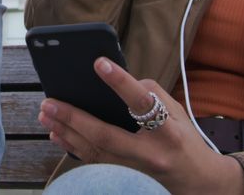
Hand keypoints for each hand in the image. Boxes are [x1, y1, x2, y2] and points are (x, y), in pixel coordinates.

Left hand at [37, 58, 243, 193]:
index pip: (142, 103)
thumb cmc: (184, 139)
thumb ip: (150, 93)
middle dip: (74, 117)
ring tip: (46, 114)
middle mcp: (151, 154)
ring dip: (66, 131)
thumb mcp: (178, 112)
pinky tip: (56, 133)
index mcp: (169, 131)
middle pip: (106, 136)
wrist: (196, 182)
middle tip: (50, 101)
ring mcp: (135, 171)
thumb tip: (117, 81)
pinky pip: (92, 162)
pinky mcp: (123, 179)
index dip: (121, 82)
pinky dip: (71, 146)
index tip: (99, 63)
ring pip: (93, 151)